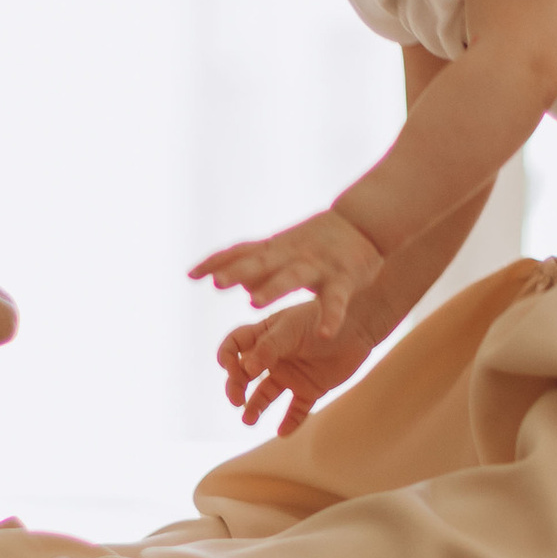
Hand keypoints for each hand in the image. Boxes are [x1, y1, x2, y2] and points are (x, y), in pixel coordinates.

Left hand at [190, 206, 382, 336]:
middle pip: (261, 262)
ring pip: (293, 276)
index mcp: (276, 249)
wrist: (365, 224)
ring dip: (273, 288)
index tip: (191, 275)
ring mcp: (318, 265)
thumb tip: (213, 279)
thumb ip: (249, 262)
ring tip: (253, 303)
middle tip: (217, 283)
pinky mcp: (344, 278)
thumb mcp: (281, 249)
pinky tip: (324, 333)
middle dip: (238, 271)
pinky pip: (336, 300)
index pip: (241, 253)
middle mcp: (292, 255)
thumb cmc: (316, 241)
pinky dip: (331, 317)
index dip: (217, 262)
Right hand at [218, 301, 377, 432]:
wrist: (360, 326)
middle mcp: (274, 356)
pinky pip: (296, 410)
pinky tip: (282, 432)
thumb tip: (245, 370)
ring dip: (255, 407)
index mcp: (264, 334)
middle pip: (245, 374)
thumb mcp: (291, 328)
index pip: (235, 346)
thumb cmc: (322, 319)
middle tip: (237, 400)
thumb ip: (268, 347)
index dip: (227, 357)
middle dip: (236, 387)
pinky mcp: (310, 389)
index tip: (231, 368)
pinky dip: (290, 422)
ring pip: (266, 395)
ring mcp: (291, 374)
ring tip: (248, 420)